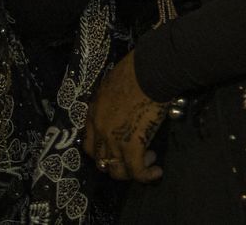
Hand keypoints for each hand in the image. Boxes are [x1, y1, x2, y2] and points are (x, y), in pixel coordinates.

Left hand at [84, 52, 164, 182]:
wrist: (149, 71)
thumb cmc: (136, 70)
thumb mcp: (114, 84)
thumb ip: (113, 99)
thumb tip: (124, 105)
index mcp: (94, 112)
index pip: (89, 142)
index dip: (102, 151)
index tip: (117, 148)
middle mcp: (99, 129)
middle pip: (100, 160)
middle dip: (117, 163)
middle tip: (134, 156)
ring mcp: (113, 139)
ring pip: (116, 170)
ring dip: (130, 171)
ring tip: (148, 160)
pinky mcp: (132, 145)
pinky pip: (136, 171)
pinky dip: (146, 175)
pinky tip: (157, 172)